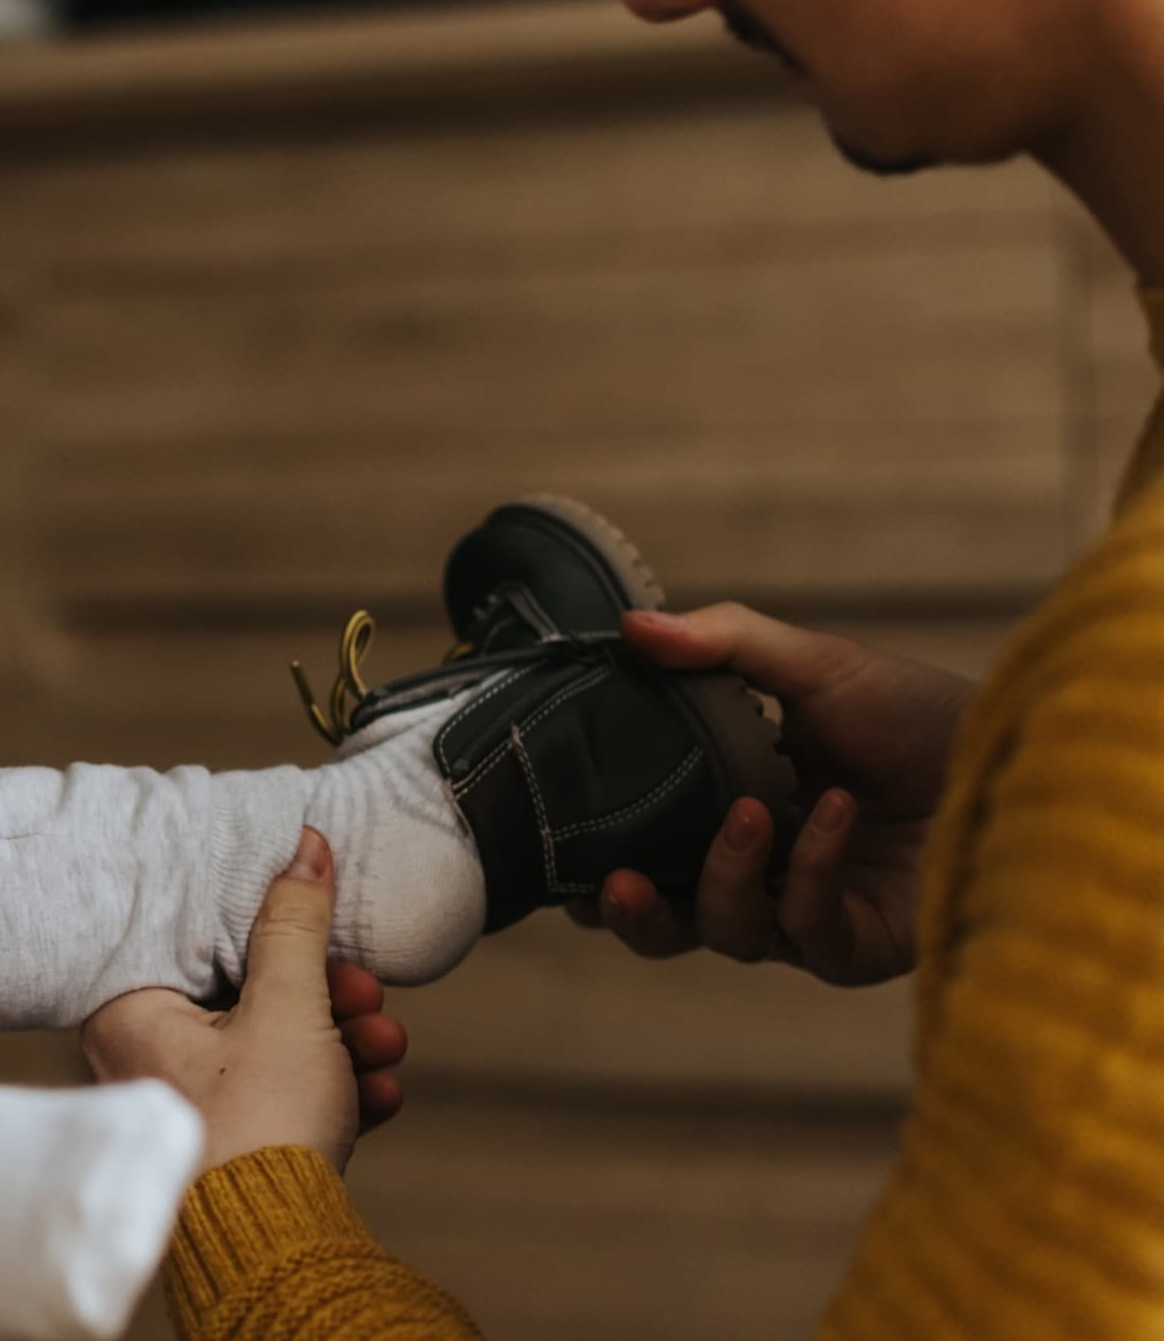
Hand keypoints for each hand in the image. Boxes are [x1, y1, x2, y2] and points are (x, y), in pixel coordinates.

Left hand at [81, 829, 406, 1174]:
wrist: (278, 1257)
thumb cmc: (259, 1131)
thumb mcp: (287, 1008)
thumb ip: (295, 923)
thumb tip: (304, 847)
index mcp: (131, 1015)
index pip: (199, 939)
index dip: (269, 927)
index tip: (319, 923)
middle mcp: (146, 1062)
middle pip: (245, 995)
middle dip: (324, 996)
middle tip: (366, 995)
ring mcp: (188, 1112)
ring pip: (272, 1049)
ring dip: (340, 1043)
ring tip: (386, 1048)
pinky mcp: (229, 1153)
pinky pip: (281, 1102)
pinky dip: (332, 1091)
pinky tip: (379, 1095)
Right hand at [576, 606, 973, 984]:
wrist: (1015, 755)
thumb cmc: (913, 709)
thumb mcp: (812, 661)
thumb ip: (720, 642)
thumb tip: (629, 625)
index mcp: (729, 804)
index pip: (645, 846)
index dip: (597, 858)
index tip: (557, 844)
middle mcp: (760, 868)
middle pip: (671, 919)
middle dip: (632, 914)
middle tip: (612, 884)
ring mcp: (806, 911)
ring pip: (728, 933)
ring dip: (724, 877)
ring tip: (752, 811)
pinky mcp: (859, 946)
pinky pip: (806, 930)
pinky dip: (809, 871)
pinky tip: (834, 814)